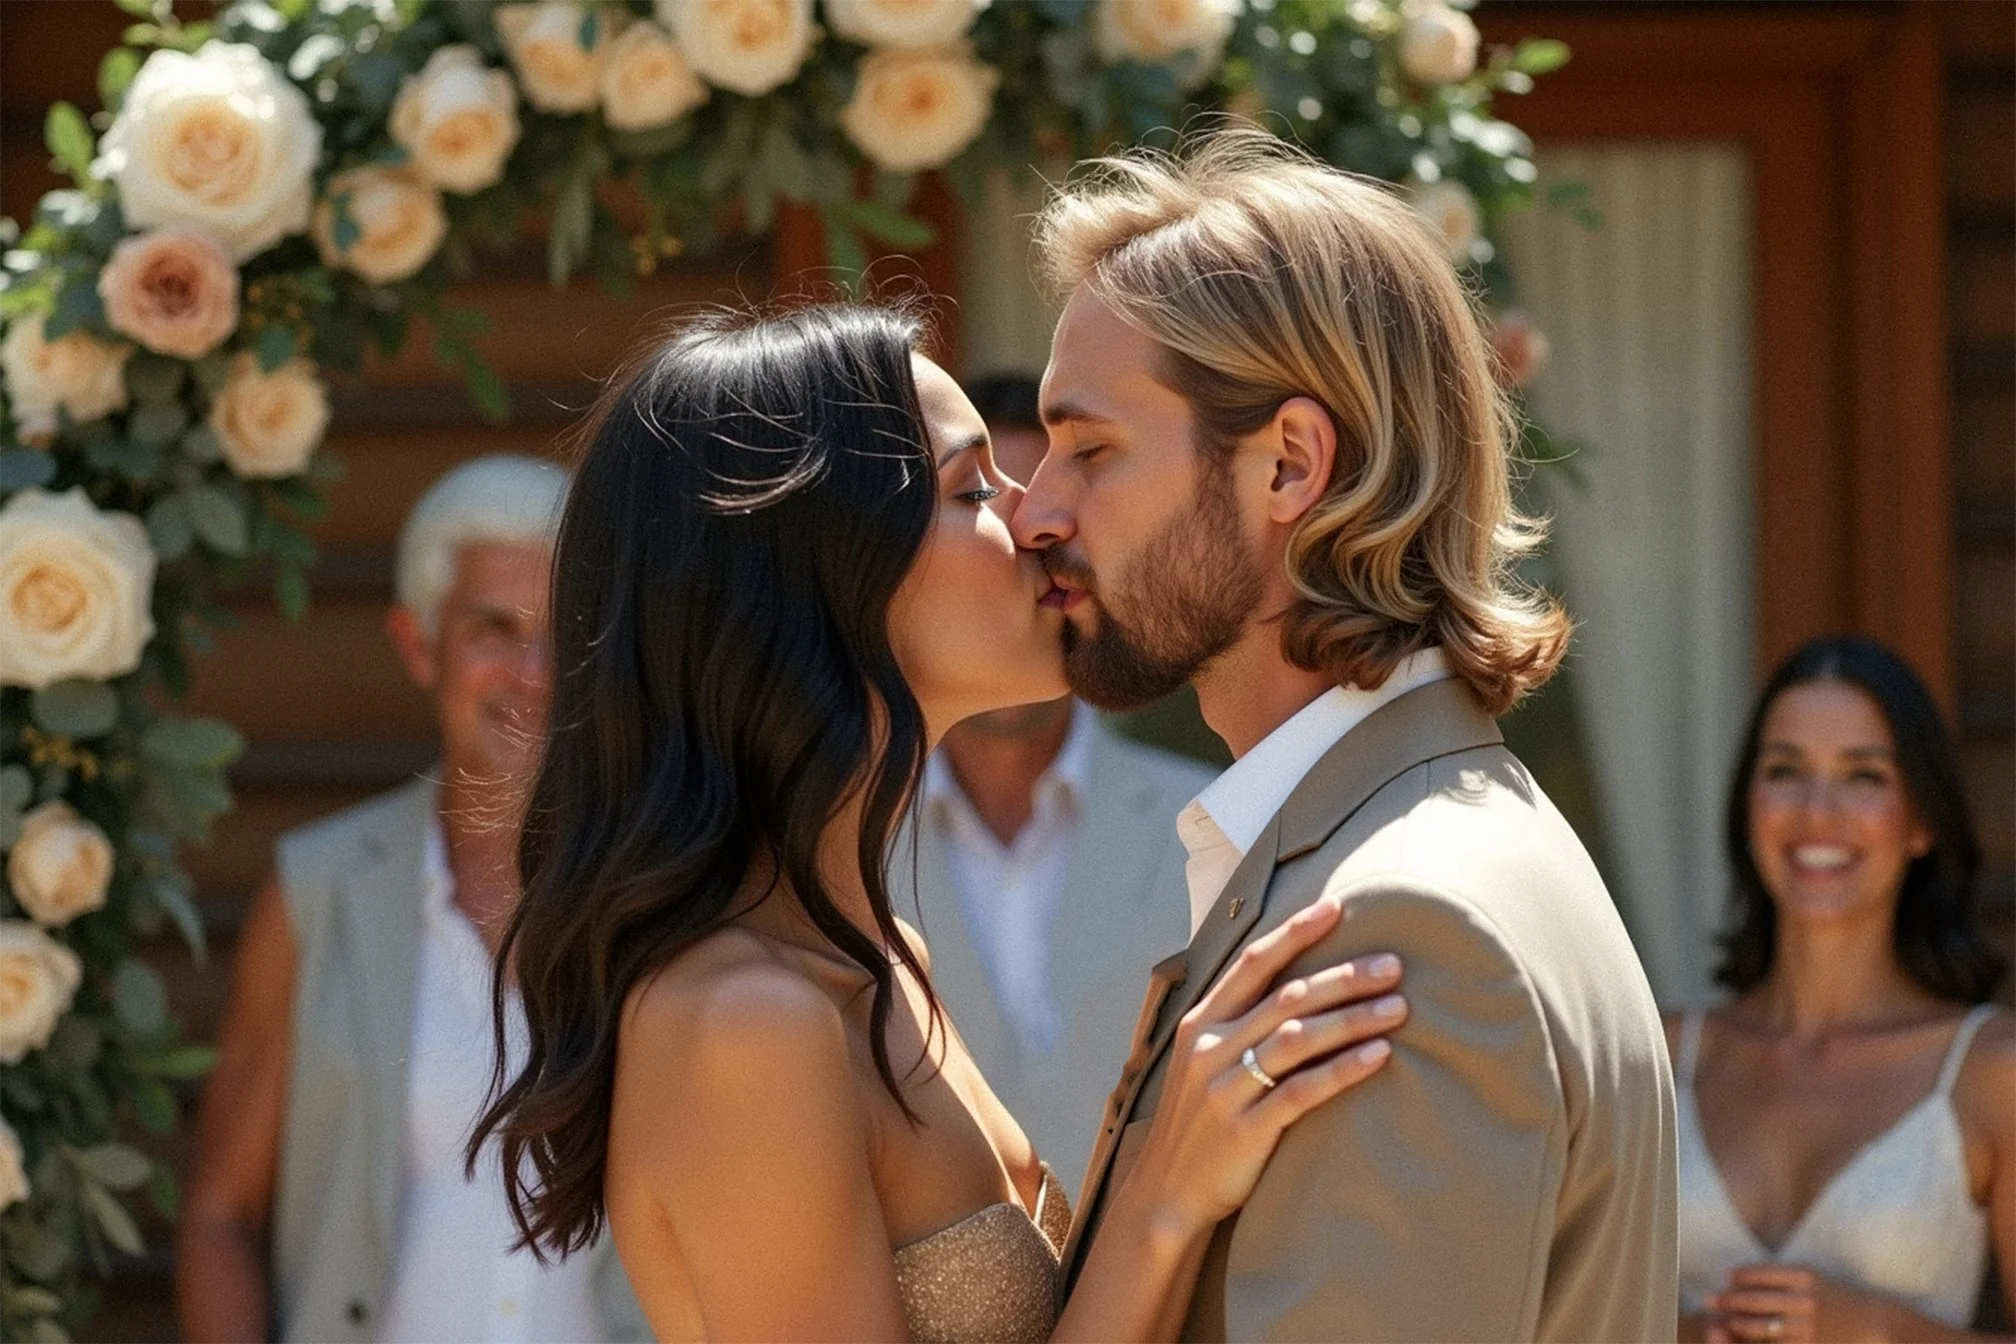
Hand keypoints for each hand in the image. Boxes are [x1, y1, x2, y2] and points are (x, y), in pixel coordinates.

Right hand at [1125, 898, 1405, 1236]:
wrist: (1167, 1191)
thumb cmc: (1198, 1122)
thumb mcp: (1202, 1063)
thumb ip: (1239, 1026)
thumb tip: (1295, 989)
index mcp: (1201, 1024)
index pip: (1252, 963)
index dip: (1295, 933)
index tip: (1337, 908)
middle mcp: (1210, 1047)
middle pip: (1286, 997)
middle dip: (1344, 976)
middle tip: (1392, 964)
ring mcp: (1225, 1088)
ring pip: (1298, 1038)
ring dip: (1353, 1018)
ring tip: (1398, 1008)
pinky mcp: (1246, 1128)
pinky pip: (1303, 1090)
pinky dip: (1344, 1069)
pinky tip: (1378, 1056)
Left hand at [1707, 1265, 1905, 1343]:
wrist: (1876, 1325)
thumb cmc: (1842, 1299)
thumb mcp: (1817, 1278)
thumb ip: (1785, 1276)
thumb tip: (1744, 1277)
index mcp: (1804, 1276)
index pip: (1760, 1274)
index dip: (1738, 1277)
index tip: (1725, 1279)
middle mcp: (1803, 1299)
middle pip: (1754, 1300)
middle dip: (1727, 1301)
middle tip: (1709, 1301)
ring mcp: (1806, 1325)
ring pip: (1759, 1326)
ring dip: (1734, 1323)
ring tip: (1720, 1322)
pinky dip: (1754, 1343)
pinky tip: (1743, 1340)